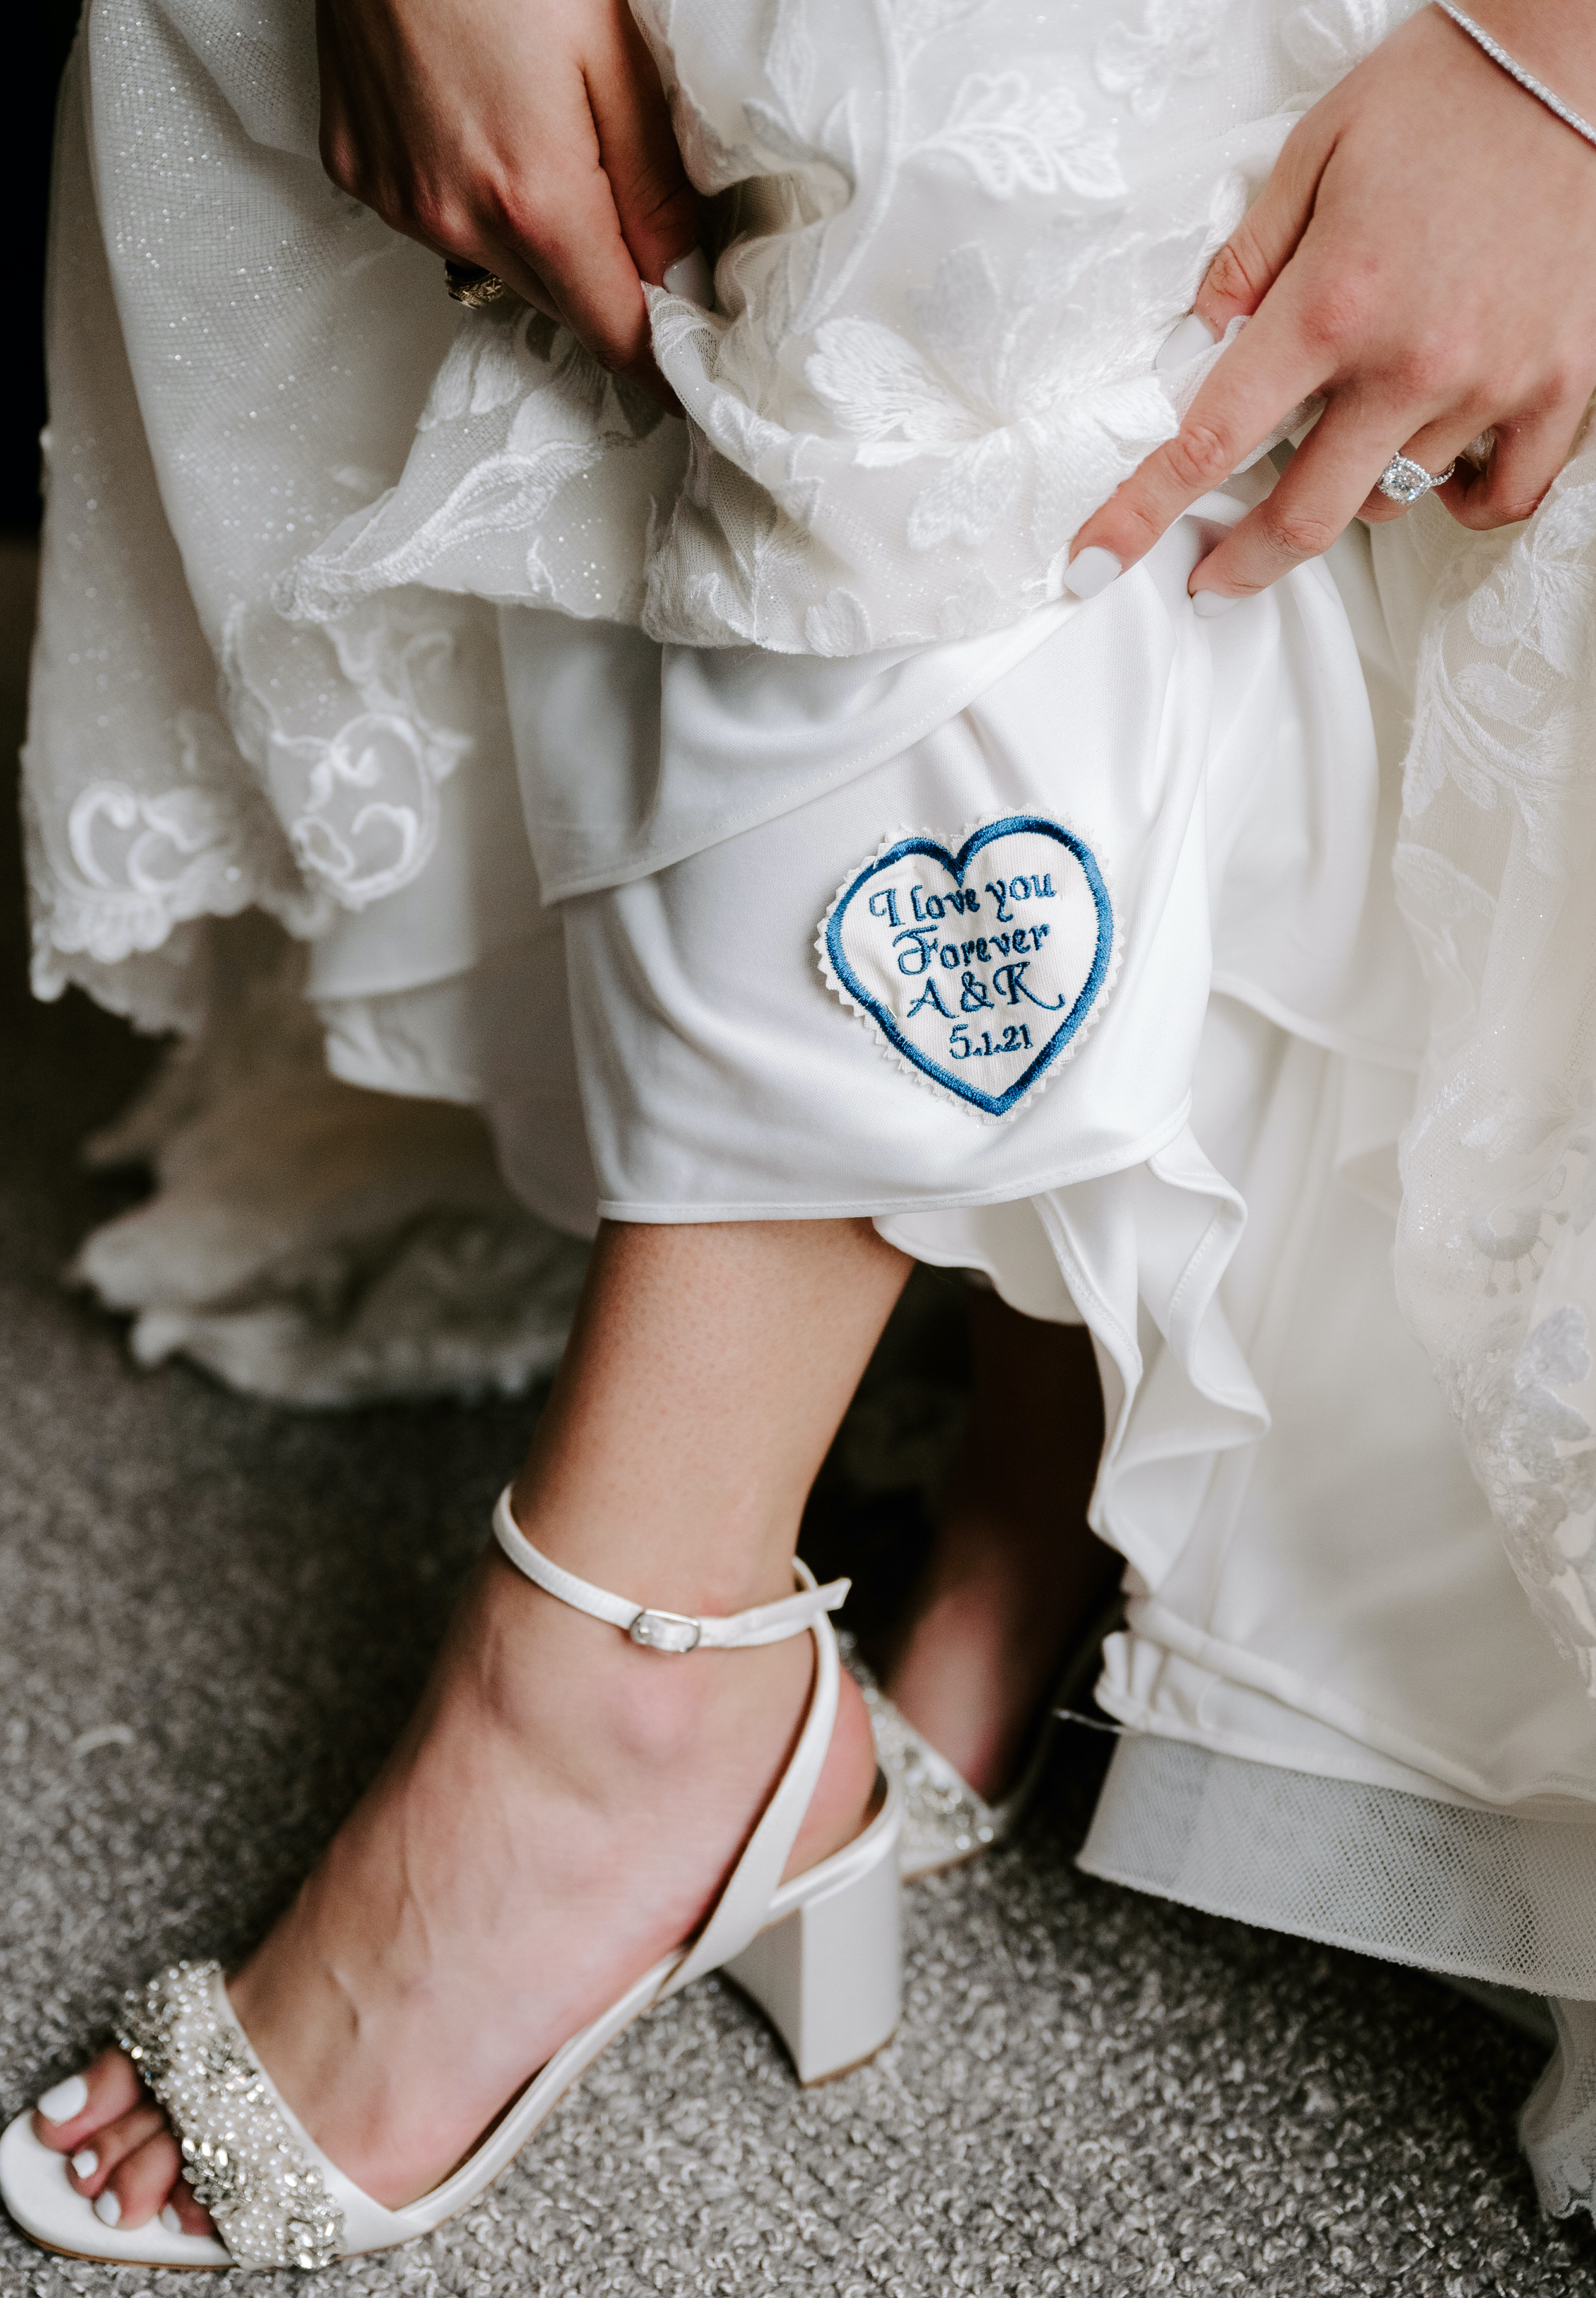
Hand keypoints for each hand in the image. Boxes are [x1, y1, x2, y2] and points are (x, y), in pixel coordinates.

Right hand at [316, 0, 698, 400]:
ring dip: (541, 238)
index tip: (692, 371)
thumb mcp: (614, 50)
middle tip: (647, 242)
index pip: (615, 333)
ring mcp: (399, 197)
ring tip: (554, 153)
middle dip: (608, 288)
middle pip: (561, 305)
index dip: (663, 360)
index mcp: (531, 197)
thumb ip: (652, 179)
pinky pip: (438, 218)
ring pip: (501, 265)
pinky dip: (474, 197)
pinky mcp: (359, 167)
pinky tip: (484, 127)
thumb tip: (683, 274)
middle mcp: (455, 217)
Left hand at [1067, 2, 1595, 609]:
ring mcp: (1488, 383)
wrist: (1577, 56)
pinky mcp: (1559, 386)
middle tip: (1211, 578)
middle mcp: (1407, 363)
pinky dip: (1458, 500)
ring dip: (1352, 487)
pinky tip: (1434, 463)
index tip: (1092, 566)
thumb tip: (1197, 347)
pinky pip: (1498, 496)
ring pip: (1391, 499)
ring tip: (1351, 433)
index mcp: (1330, 307)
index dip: (1139, 515)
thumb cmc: (1443, 94)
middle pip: (1302, 517)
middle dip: (1240, 564)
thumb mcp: (1312, 156)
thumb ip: (1245, 265)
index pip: (1209, 443)